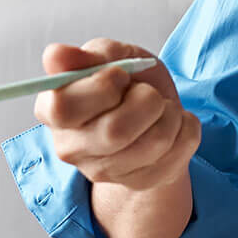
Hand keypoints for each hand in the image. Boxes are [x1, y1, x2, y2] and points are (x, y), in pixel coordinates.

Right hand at [33, 38, 199, 192]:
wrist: (154, 113)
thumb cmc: (127, 82)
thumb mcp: (111, 55)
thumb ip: (88, 55)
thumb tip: (55, 55)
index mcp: (51, 110)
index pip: (63, 107)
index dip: (100, 86)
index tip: (118, 75)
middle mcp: (70, 148)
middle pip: (115, 131)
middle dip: (146, 99)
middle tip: (146, 92)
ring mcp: (104, 172)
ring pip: (155, 141)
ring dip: (170, 112)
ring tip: (161, 106)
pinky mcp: (140, 182)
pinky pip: (180, 149)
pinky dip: (187, 126)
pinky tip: (172, 124)